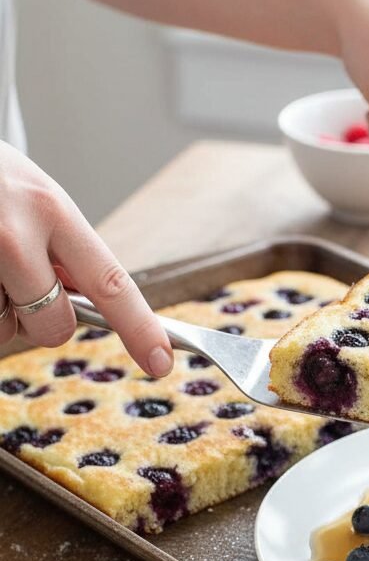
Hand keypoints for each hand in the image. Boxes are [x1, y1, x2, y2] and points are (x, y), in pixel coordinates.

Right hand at [0, 142, 172, 375]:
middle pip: (54, 326)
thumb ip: (66, 250)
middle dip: (44, 320)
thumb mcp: (38, 200)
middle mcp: (15, 235)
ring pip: (6, 331)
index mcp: (52, 210)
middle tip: (24, 285)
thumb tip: (87, 305)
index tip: (161, 360)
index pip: (110, 283)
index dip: (141, 328)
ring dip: (1, 311)